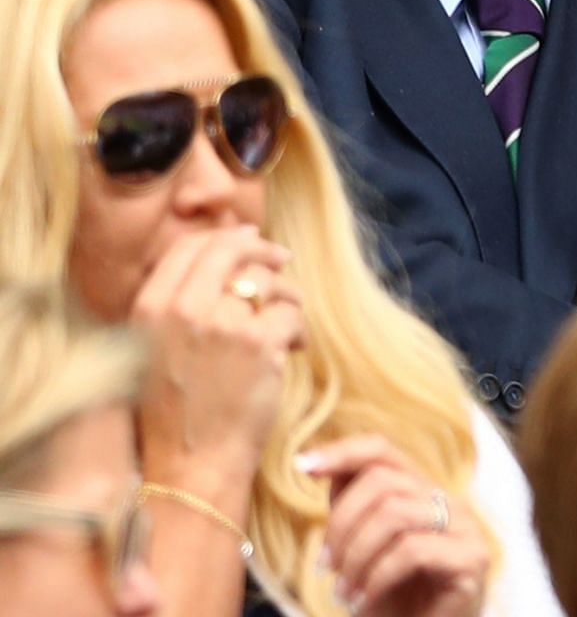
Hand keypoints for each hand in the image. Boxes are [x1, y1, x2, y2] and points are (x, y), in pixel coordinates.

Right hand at [131, 225, 303, 497]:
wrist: (189, 466)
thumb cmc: (175, 413)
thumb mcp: (154, 350)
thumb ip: (176, 305)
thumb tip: (223, 252)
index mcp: (149, 308)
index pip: (189, 247)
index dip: (225, 238)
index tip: (248, 240)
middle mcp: (182, 309)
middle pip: (231, 250)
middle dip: (262, 251)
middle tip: (282, 261)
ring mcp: (222, 324)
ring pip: (267, 281)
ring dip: (287, 296)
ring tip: (288, 320)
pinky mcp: (259, 343)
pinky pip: (291, 313)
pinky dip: (299, 329)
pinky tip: (295, 348)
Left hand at [300, 435, 488, 616]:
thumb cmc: (394, 599)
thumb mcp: (363, 548)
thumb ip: (352, 507)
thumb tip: (319, 466)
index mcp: (422, 492)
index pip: (383, 450)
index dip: (343, 452)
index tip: (302, 466)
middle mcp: (448, 500)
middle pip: (384, 481)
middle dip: (341, 524)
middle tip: (325, 567)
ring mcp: (465, 528)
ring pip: (395, 514)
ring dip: (356, 556)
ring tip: (343, 592)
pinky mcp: (472, 558)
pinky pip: (412, 551)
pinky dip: (377, 578)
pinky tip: (364, 602)